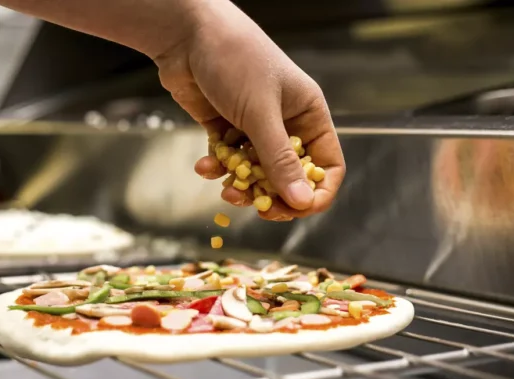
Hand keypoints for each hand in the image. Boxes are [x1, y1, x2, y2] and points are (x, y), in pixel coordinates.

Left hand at [153, 1, 345, 220]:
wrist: (187, 35)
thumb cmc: (235, 60)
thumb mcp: (261, 113)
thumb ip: (279, 159)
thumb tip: (302, 201)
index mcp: (308, 114)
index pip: (327, 164)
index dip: (317, 192)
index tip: (298, 210)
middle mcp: (285, 122)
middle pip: (289, 174)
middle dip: (273, 193)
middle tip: (258, 208)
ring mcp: (254, 125)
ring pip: (256, 171)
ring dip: (242, 184)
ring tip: (226, 189)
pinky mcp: (226, 126)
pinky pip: (228, 158)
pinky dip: (218, 166)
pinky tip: (204, 166)